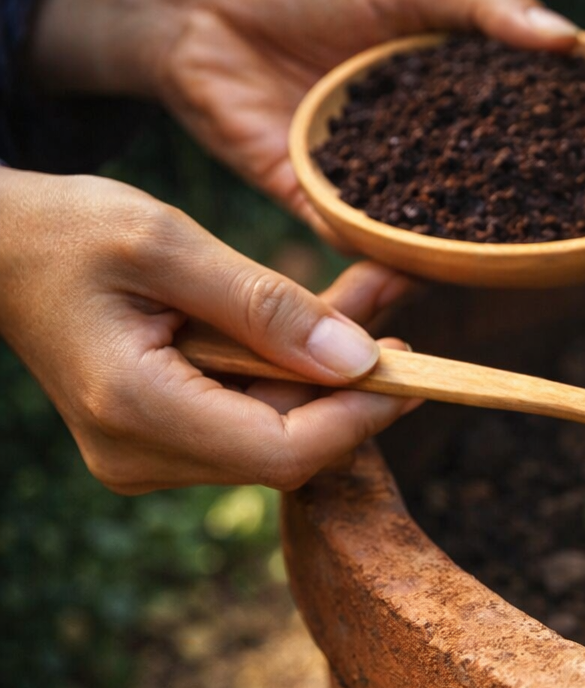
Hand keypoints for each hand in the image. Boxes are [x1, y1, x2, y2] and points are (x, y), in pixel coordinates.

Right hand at [0, 167, 416, 492]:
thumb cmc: (65, 231)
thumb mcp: (167, 245)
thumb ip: (265, 306)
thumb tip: (359, 360)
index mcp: (136, 411)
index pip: (284, 452)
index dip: (361, 417)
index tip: (415, 368)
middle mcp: (140, 455)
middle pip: (289, 446)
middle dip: (353, 383)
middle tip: (397, 309)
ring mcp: (148, 454)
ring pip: (278, 431)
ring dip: (328, 369)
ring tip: (372, 294)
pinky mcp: (162, 437)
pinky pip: (251, 413)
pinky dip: (292, 368)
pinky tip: (327, 316)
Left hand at [30, 0, 577, 233]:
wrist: (197, 20)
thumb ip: (483, 5)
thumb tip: (568, 39)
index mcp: (464, 101)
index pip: (537, 131)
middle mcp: (437, 154)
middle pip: (506, 193)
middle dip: (554, 218)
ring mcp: (388, 191)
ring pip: (450, 232)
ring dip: (488, 253)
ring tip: (535, 272)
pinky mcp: (334, 216)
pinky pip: (377, 250)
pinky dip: (405, 267)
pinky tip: (435, 279)